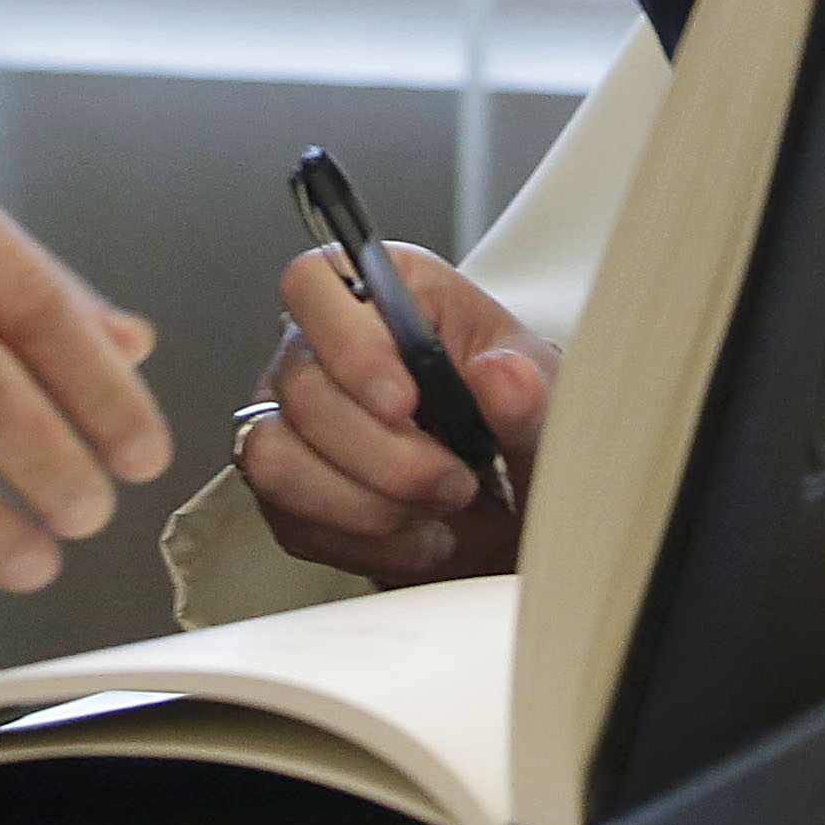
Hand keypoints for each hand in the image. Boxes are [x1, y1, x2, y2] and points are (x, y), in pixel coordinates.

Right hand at [238, 242, 554, 585]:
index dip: (350, 345)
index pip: (315, 283)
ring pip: (275, 458)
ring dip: (366, 503)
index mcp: (384, 291)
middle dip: (386, 456)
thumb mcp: (549, 401)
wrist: (511, 505)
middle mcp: (320, 346)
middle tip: (455, 481)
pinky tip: (416, 536)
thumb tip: (502, 374)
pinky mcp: (285, 485)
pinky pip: (290, 519)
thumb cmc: (517, 425)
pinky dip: (364, 541)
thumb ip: (531, 392)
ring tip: (435, 510)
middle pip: (301, 388)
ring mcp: (290, 417)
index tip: (407, 402)